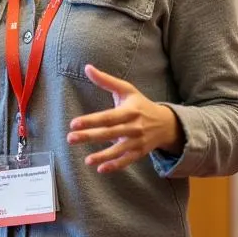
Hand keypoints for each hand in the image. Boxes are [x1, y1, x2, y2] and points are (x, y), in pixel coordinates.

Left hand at [66, 64, 183, 172]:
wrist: (166, 123)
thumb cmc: (141, 104)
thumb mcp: (126, 89)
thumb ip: (106, 80)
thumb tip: (87, 67)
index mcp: (130, 111)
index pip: (107, 117)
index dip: (91, 120)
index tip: (74, 123)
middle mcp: (134, 127)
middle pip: (109, 133)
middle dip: (89, 136)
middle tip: (71, 138)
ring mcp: (137, 141)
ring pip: (118, 150)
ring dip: (102, 155)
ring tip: (86, 160)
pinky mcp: (139, 153)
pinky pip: (126, 160)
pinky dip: (115, 165)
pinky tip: (100, 169)